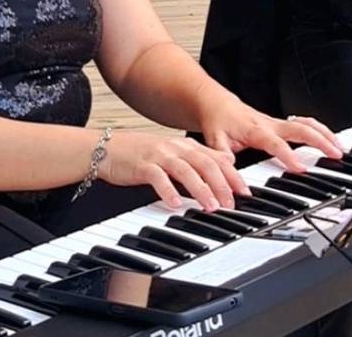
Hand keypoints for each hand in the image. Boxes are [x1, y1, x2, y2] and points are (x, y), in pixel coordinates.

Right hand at [100, 132, 245, 210]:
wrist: (107, 148)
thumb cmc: (141, 154)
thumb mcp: (174, 152)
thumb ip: (199, 157)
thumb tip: (226, 162)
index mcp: (186, 146)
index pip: (216, 159)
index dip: (233, 175)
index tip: (245, 192)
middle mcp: (176, 148)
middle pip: (206, 164)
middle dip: (222, 185)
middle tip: (231, 204)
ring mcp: (159, 155)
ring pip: (186, 171)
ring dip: (201, 190)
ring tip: (210, 207)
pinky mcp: (142, 165)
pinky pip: (158, 177)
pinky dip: (168, 191)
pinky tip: (175, 204)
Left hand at [199, 97, 344, 172]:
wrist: (216, 103)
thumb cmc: (217, 120)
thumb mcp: (214, 140)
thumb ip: (222, 156)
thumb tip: (230, 170)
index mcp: (255, 130)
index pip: (275, 143)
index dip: (288, 155)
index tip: (301, 168)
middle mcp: (270, 124)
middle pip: (301, 129)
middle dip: (320, 141)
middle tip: (335, 154)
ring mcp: (277, 122)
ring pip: (307, 124)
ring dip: (325, 134)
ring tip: (339, 148)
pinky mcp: (281, 123)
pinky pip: (305, 124)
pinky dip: (320, 131)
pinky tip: (330, 140)